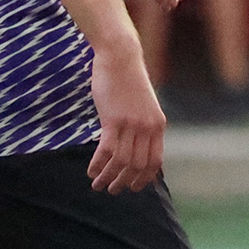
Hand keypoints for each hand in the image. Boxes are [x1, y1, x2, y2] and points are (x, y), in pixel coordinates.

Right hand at [87, 46, 166, 193]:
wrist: (121, 58)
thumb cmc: (129, 82)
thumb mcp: (144, 106)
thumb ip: (143, 126)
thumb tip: (137, 146)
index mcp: (158, 125)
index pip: (155, 161)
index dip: (144, 178)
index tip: (134, 188)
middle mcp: (147, 128)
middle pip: (137, 166)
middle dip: (124, 182)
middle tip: (112, 190)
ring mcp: (131, 124)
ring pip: (121, 162)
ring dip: (108, 177)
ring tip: (98, 185)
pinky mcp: (113, 120)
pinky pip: (106, 151)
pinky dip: (98, 165)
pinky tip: (91, 171)